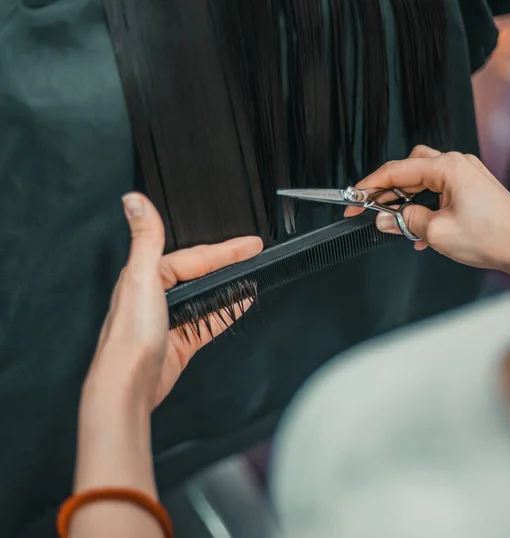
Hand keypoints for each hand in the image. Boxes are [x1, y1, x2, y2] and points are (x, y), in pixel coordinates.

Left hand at [86, 193, 262, 410]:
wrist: (128, 384)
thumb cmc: (129, 335)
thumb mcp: (141, 279)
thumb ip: (146, 239)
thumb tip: (134, 201)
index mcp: (147, 275)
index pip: (195, 255)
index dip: (225, 249)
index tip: (251, 244)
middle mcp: (158, 295)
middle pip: (202, 273)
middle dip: (229, 263)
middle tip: (254, 254)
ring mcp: (171, 319)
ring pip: (207, 297)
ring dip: (230, 287)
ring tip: (251, 278)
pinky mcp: (180, 340)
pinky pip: (210, 321)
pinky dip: (227, 312)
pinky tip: (241, 306)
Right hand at [345, 145, 509, 273]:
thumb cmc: (494, 237)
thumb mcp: (436, 232)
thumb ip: (404, 220)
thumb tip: (384, 219)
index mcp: (447, 167)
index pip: (396, 171)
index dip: (369, 186)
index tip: (354, 199)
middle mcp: (457, 165)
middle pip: (408, 171)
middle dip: (386, 191)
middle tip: (369, 210)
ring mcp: (465, 176)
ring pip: (421, 182)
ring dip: (404, 201)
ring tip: (393, 222)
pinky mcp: (470, 189)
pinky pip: (436, 192)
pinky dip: (422, 207)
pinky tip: (416, 230)